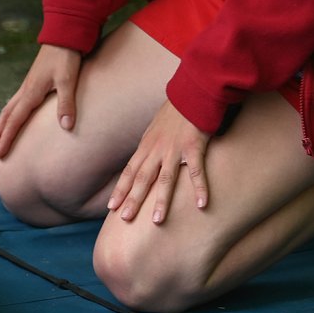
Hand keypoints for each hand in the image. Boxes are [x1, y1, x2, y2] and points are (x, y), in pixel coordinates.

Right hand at [0, 44, 81, 157]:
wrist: (63, 35)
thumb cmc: (66, 57)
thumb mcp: (68, 80)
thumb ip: (66, 104)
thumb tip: (66, 127)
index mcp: (31, 92)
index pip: (15, 121)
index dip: (6, 138)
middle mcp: (26, 90)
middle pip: (7, 115)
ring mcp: (28, 85)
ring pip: (10, 107)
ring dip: (2, 122)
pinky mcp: (34, 81)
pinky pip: (17, 101)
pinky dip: (11, 112)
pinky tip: (15, 114)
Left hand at [107, 100, 209, 224]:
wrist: (191, 91)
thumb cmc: (176, 111)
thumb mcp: (156, 128)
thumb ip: (150, 146)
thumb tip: (142, 160)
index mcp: (146, 146)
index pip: (129, 171)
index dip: (120, 189)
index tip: (111, 207)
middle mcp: (156, 149)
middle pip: (141, 178)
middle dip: (132, 199)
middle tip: (124, 219)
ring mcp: (174, 148)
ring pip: (165, 178)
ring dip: (161, 200)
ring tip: (157, 220)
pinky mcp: (193, 146)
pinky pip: (196, 170)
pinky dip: (200, 188)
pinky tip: (202, 205)